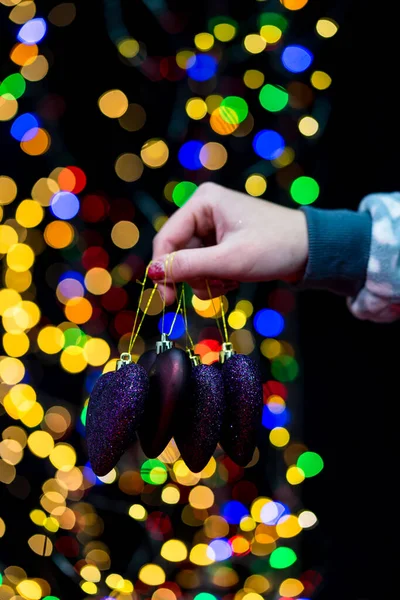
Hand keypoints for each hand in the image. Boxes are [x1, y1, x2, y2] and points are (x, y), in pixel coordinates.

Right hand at [149, 182, 307, 304]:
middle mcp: (204, 210)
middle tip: (213, 289)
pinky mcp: (222, 241)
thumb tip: (152, 272)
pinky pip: (205, 265)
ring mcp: (213, 226)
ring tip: (231, 282)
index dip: (162, 269)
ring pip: (191, 263)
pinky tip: (234, 280)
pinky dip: (216, 278)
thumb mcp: (229, 260)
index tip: (166, 300)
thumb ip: (188, 266)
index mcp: (203, 202)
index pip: (166, 238)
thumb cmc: (274, 248)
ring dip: (207, 280)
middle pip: (178, 252)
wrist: (311, 251)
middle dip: (194, 276)